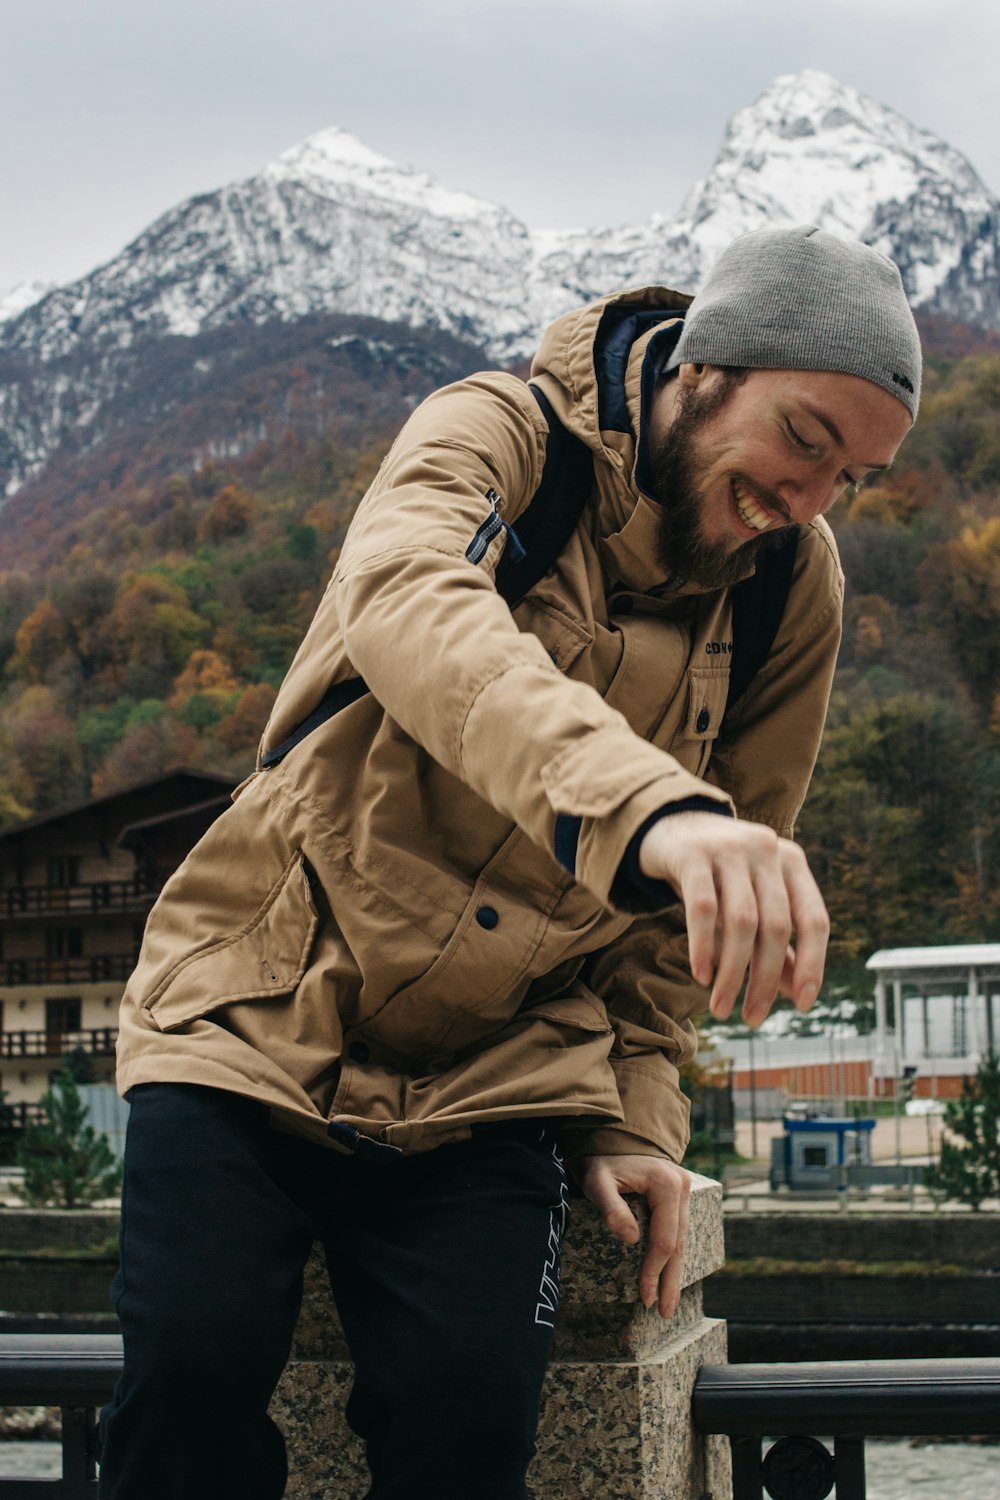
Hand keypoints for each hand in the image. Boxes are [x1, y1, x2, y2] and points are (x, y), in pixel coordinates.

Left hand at [575, 1153, 691, 1317]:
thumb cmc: (600, 1160)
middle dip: (670, 1281)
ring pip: (682, 1239)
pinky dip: (672, 1254)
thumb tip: (632, 1240)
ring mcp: (684, 1190)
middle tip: (663, 1312)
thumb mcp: (597, 1182)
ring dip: (673, 1272)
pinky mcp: (678, 1195)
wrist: (610, 1137)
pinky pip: (678, 1230)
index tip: (644, 1296)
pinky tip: (668, 1274)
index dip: (655, 1270)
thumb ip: (613, 1209)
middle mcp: (682, 1187)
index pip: (664, 1239)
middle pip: (679, 1243)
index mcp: (666, 1184)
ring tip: (666, 1302)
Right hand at [639, 811, 828, 1026]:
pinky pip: (702, 909)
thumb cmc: (720, 873)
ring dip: (734, 973)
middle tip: (752, 1019)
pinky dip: (704, 947)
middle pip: (776, 927)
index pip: (814, 920)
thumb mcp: (754, 899)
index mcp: (791, 862)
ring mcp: (729, 848)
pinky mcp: (692, 854)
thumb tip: (798, 993)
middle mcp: (766, 850)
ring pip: (741, 922)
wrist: (669, 824)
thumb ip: (776, 941)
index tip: (803, 1006)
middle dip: (766, 980)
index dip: (813, 965)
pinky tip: (702, 975)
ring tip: (721, 1007)